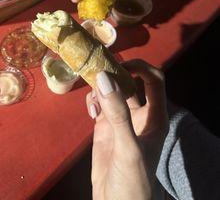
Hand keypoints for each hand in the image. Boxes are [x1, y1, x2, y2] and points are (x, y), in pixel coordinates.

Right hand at [86, 60, 168, 199]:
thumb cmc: (134, 182)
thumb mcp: (128, 148)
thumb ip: (118, 113)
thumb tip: (104, 78)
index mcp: (155, 116)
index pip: (154, 80)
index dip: (140, 67)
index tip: (120, 64)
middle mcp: (139, 114)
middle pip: (130, 81)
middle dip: (115, 73)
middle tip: (98, 70)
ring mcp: (121, 120)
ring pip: (112, 90)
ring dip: (102, 87)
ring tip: (93, 95)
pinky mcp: (104, 127)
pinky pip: (99, 104)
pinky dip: (93, 101)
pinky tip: (90, 110)